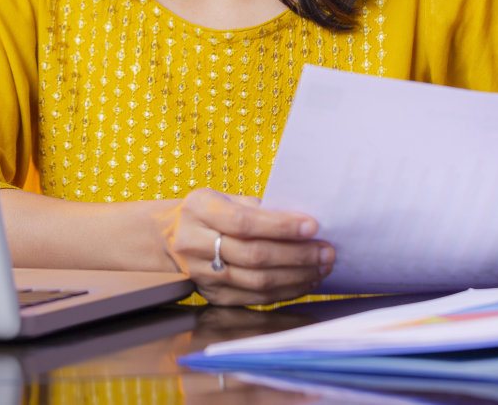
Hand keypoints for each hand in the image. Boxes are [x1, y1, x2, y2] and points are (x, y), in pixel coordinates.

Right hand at [156, 188, 333, 305]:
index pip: (244, 222)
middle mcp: (195, 243)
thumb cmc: (208, 213)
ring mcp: (202, 274)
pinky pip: (255, 298)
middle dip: (297, 255)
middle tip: (326, 251)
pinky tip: (304, 281)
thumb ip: (258, 208)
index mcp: (199, 210)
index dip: (280, 226)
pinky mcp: (213, 296)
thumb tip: (304, 221)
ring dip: (296, 275)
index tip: (312, 226)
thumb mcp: (224, 198)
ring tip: (321, 267)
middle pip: (254, 255)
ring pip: (257, 281)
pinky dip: (285, 291)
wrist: (171, 237)